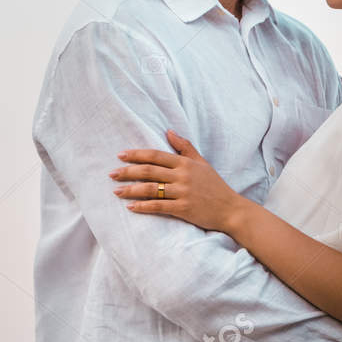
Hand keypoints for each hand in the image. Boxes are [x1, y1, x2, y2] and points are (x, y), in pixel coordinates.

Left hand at [112, 130, 246, 233]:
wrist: (230, 209)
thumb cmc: (215, 186)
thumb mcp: (202, 162)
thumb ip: (185, 147)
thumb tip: (169, 131)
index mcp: (185, 163)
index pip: (155, 155)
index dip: (136, 155)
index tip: (120, 155)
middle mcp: (183, 176)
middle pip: (149, 171)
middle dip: (127, 172)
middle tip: (111, 174)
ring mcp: (183, 192)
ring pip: (150, 189)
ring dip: (130, 190)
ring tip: (116, 191)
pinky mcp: (184, 208)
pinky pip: (158, 206)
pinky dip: (143, 206)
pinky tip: (131, 207)